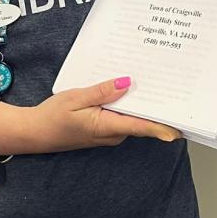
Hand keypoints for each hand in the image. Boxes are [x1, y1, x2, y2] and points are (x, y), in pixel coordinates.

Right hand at [26, 77, 181, 150]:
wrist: (36, 133)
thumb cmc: (53, 116)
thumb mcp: (76, 98)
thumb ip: (102, 92)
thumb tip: (127, 83)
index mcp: (106, 126)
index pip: (140, 127)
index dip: (161, 127)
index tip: (180, 126)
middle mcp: (111, 134)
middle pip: (141, 122)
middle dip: (156, 108)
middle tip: (172, 88)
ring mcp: (109, 134)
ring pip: (132, 120)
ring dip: (142, 105)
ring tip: (155, 82)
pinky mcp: (105, 130)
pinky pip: (123, 119)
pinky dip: (129, 107)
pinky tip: (130, 91)